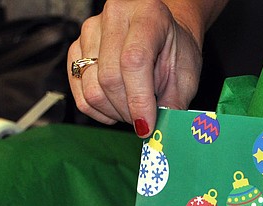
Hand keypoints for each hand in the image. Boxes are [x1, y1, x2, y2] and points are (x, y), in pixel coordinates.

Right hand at [68, 0, 207, 136]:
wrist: (161, 35)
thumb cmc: (174, 51)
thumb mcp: (185, 76)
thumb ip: (173, 104)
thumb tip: (160, 134)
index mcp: (148, 15)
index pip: (134, 61)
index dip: (139, 100)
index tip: (146, 125)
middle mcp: (115, 16)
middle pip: (109, 79)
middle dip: (127, 111)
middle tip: (143, 119)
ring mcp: (91, 31)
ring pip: (92, 89)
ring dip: (113, 111)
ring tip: (132, 108)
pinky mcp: (76, 48)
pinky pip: (79, 92)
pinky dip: (97, 109)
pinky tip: (115, 105)